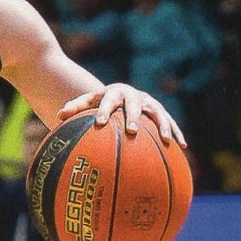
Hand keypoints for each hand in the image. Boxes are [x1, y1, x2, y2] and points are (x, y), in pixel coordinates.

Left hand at [58, 83, 185, 145]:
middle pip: (135, 105)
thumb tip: (57, 116)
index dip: (104, 110)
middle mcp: (134, 96)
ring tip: (166, 140)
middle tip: (132, 131)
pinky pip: (170, 123)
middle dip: (134, 117)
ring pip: (158, 113)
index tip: (100, 123)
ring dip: (163, 126)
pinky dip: (176, 133)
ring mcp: (149, 103)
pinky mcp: (159, 111)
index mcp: (114, 93)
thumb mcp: (87, 103)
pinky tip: (182, 147)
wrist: (119, 93)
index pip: (107, 100)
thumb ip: (74, 108)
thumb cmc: (99, 103)